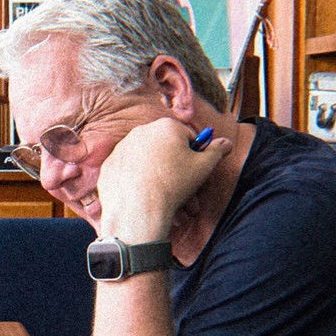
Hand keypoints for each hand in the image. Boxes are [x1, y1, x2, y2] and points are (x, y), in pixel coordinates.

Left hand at [96, 118, 231, 241]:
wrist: (138, 208)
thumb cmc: (173, 184)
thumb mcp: (204, 167)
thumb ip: (217, 151)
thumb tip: (226, 142)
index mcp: (165, 126)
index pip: (187, 137)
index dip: (195, 156)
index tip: (196, 171)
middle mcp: (140, 132)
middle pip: (165, 151)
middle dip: (177, 171)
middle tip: (185, 191)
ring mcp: (121, 148)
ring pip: (147, 163)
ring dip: (159, 179)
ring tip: (168, 201)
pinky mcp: (109, 166)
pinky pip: (129, 173)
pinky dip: (137, 183)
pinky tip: (145, 199)